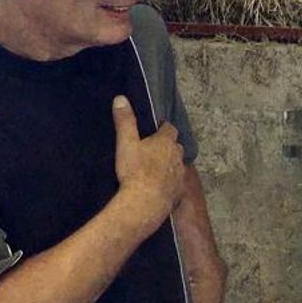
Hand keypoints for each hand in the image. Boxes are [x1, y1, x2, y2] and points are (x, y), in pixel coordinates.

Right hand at [112, 95, 185, 225]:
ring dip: (170, 164)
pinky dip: (171, 182)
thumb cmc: (135, 171)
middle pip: (176, 146)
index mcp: (166, 142)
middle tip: (154, 149)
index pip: (169, 128)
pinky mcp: (179, 191)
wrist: (145, 203)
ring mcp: (180, 174)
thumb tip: (121, 98)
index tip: (156, 129)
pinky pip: (177, 183)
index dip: (163, 128)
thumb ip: (125, 121)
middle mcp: (178, 156)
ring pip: (178, 165)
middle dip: (168, 146)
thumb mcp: (126, 143)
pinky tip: (161, 187)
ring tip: (157, 168)